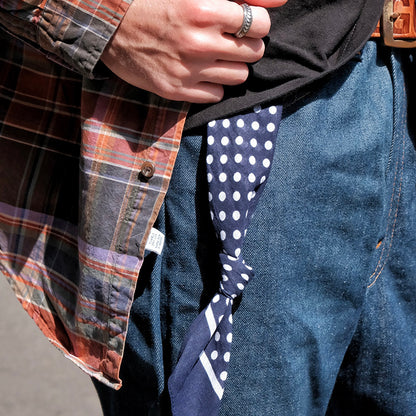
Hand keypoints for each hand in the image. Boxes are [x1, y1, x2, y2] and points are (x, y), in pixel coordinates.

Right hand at [101, 0, 286, 102]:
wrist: (110, 28)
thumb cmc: (153, 2)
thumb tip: (280, 0)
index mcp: (204, 9)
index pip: (260, 24)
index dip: (257, 23)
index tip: (244, 23)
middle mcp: (198, 43)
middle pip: (254, 53)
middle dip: (247, 45)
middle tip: (230, 40)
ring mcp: (187, 70)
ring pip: (239, 76)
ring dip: (233, 66)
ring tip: (215, 57)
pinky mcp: (176, 90)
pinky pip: (216, 94)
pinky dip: (214, 84)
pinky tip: (201, 72)